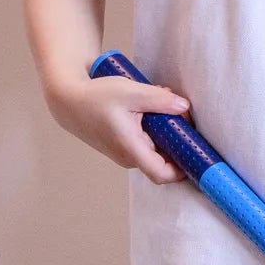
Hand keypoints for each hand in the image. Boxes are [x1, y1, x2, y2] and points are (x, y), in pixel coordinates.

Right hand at [48, 73, 191, 182]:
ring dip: (164, 129)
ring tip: (159, 103)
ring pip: (155, 147)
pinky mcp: (122, 147)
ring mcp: (124, 154)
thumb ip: (159, 99)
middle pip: (164, 157)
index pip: (161, 173)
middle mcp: (128, 157)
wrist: (68, 101)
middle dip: (176, 137)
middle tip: (178, 112)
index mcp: (130, 148)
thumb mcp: (131, 91)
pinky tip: (148, 108)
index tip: (196, 155)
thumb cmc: (96, 97)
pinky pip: (146, 142)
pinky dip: (153, 128)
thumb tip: (184, 107)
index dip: (183, 169)